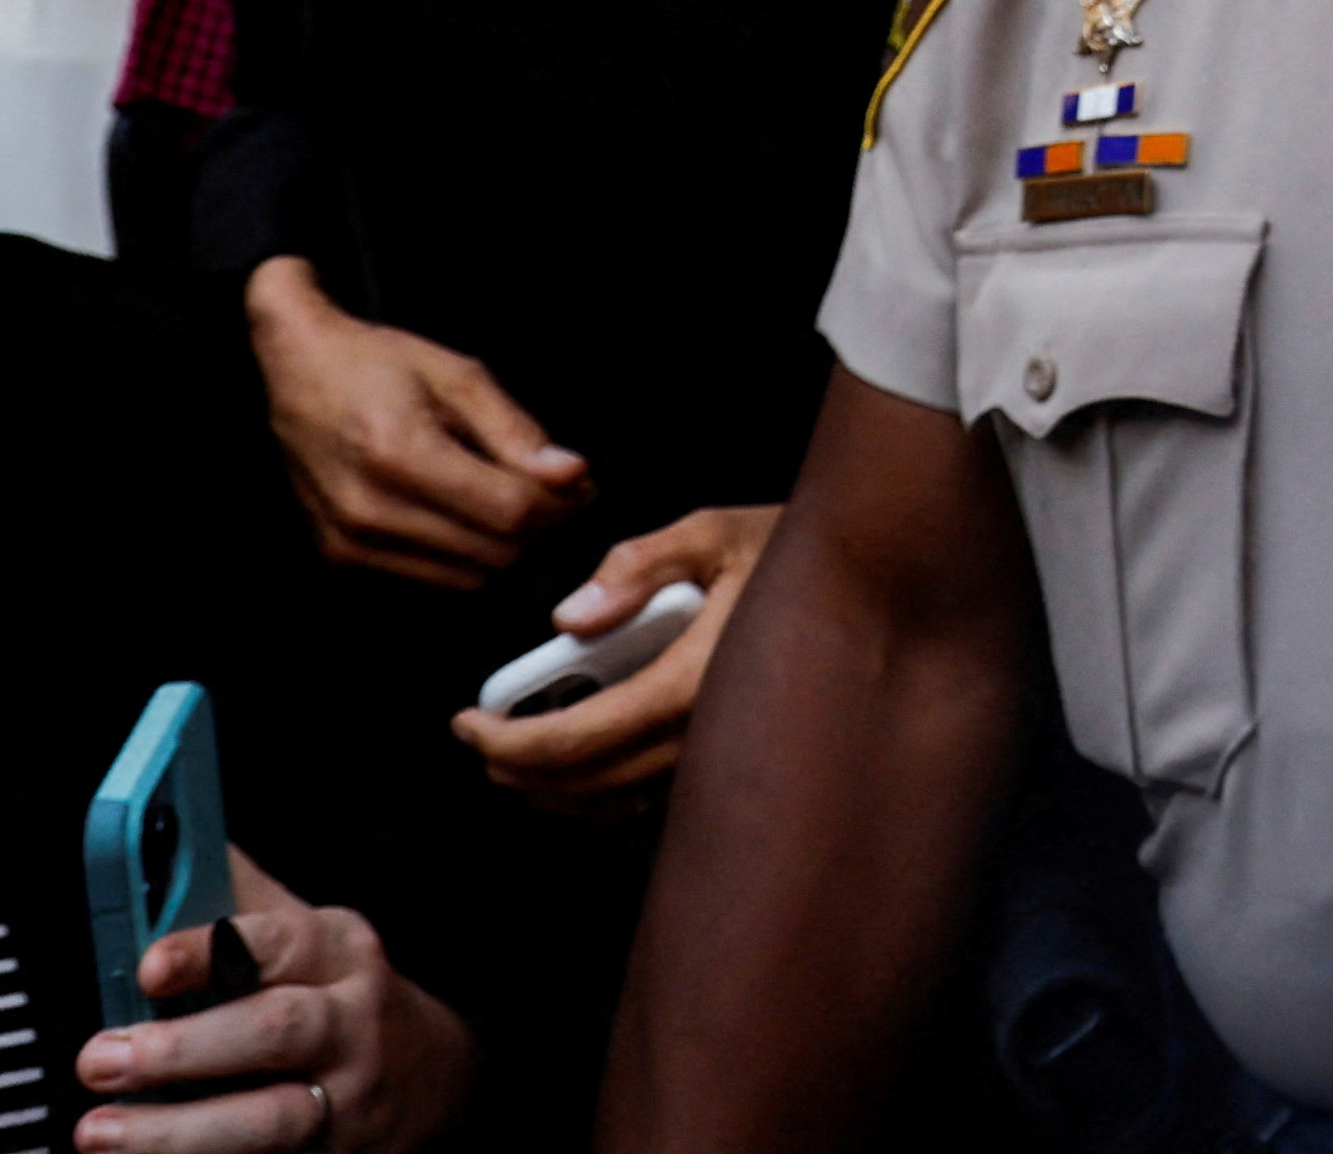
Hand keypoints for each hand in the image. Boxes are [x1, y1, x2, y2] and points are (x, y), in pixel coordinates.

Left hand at [72, 850, 473, 1152]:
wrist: (427, 1076)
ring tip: (97, 1132)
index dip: (211, 950)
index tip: (147, 965)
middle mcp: (350, 1022)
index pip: (277, 940)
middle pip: (275, 1030)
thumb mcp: (302, 937)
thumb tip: (161, 838)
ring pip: (269, 1119)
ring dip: (176, 1130)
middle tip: (98, 1060)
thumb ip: (235, 901)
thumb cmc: (331, 991)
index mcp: (337, 951)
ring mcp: (346, 1098)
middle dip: (182, 1049)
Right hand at [243, 258, 589, 588]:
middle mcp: (367, 509)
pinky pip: (432, 579)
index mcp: (398, 454)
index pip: (508, 512)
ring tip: (499, 492)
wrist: (298, 371)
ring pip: (469, 575)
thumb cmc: (379, 365)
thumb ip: (517, 432)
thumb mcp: (460, 376)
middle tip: (546, 485)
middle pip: (494, 551)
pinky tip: (458, 510)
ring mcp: (348, 541)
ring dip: (500, 543)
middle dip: (535, 522)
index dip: (558, 502)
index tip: (576, 481)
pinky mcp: (341, 558)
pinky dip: (461, 553)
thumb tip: (572, 477)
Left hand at [454, 503, 780, 813]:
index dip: (507, 740)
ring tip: (511, 753)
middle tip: (478, 738)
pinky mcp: (726, 760)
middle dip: (516, 768)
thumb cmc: (784, 549)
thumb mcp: (710, 531)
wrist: (868, 585)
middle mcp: (704, 734)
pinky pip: (644, 798)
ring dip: (550, 788)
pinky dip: (594, 792)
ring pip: (611, 801)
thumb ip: (637, 565)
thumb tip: (567, 619)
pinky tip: (573, 762)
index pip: (576, 739)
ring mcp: (717, 755)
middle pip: (584, 783)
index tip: (465, 721)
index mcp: (692, 681)